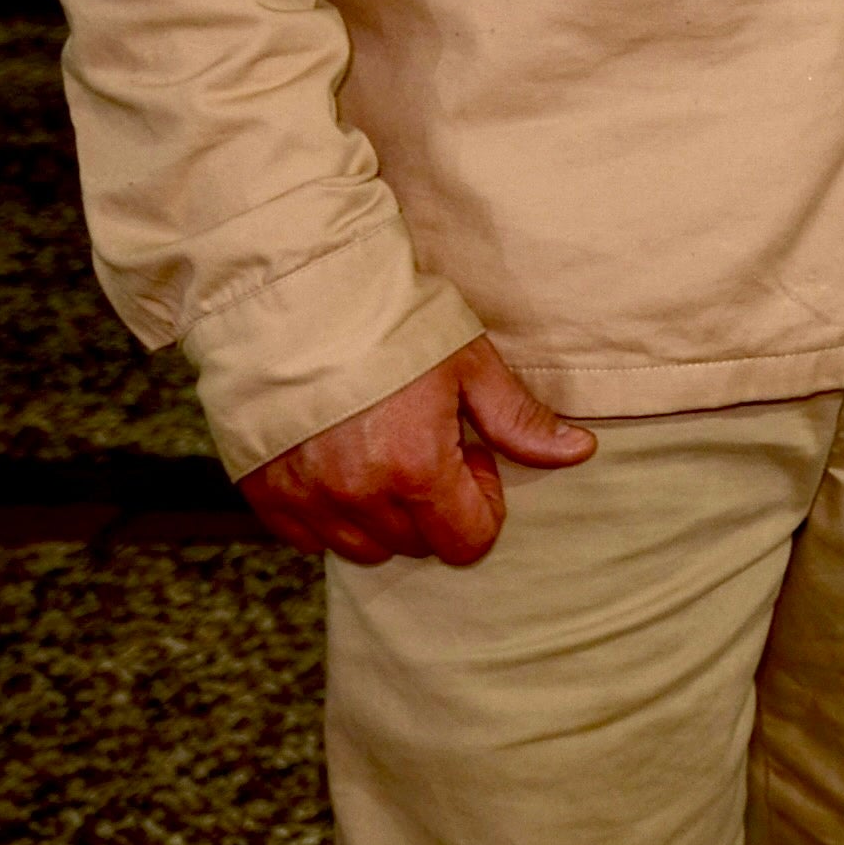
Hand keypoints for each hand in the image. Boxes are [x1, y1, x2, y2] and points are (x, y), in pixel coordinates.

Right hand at [238, 337, 591, 566]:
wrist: (294, 296)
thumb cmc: (390, 322)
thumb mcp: (468, 362)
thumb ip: (519, 419)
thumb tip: (578, 451)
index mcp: (415, 470)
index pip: (468, 543)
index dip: (482, 502)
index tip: (470, 452)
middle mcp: (358, 496)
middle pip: (418, 546)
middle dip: (436, 506)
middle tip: (428, 442)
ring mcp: (306, 499)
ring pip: (364, 548)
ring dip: (385, 515)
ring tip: (384, 450)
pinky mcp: (266, 493)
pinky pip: (309, 536)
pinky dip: (332, 513)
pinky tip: (340, 461)